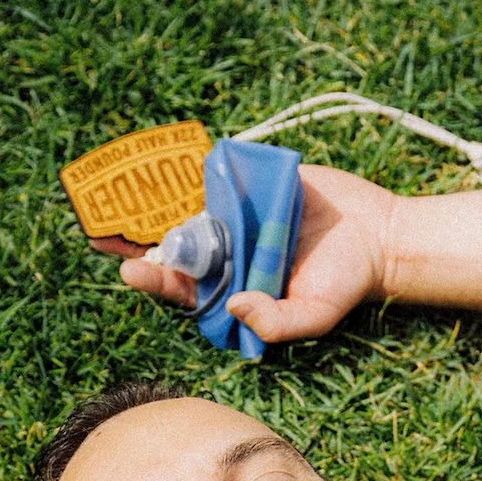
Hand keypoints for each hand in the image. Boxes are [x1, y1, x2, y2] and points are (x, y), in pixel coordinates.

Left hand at [104, 164, 397, 344]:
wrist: (377, 234)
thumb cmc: (344, 284)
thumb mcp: (315, 314)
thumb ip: (276, 322)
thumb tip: (232, 306)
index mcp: (234, 289)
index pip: (185, 288)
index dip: (154, 280)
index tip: (129, 272)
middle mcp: (229, 253)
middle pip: (175, 246)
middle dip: (139, 241)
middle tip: (104, 234)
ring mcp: (238, 215)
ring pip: (190, 206)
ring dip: (155, 200)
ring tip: (115, 188)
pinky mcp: (253, 182)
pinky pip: (218, 173)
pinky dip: (193, 168)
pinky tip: (162, 158)